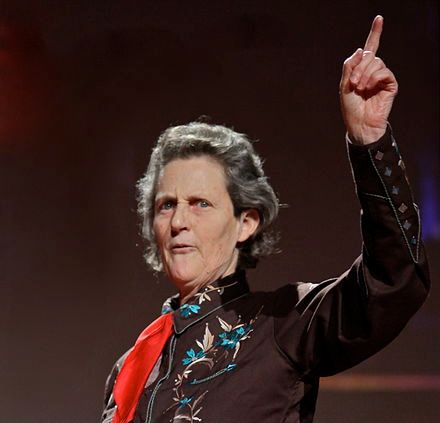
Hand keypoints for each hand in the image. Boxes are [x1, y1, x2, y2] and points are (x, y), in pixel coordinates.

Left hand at [339, 16, 397, 144]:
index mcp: (361, 70)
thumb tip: (361, 50)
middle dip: (359, 68)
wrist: (359, 124)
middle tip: (353, 83)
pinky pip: (384, 71)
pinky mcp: (390, 85)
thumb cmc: (350, 108)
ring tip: (360, 88)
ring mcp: (382, 78)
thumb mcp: (344, 86)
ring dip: (365, 74)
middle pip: (370, 56)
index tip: (379, 19)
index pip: (369, 49)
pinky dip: (374, 78)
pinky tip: (368, 88)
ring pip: (377, 62)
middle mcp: (373, 72)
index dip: (375, 34)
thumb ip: (350, 67)